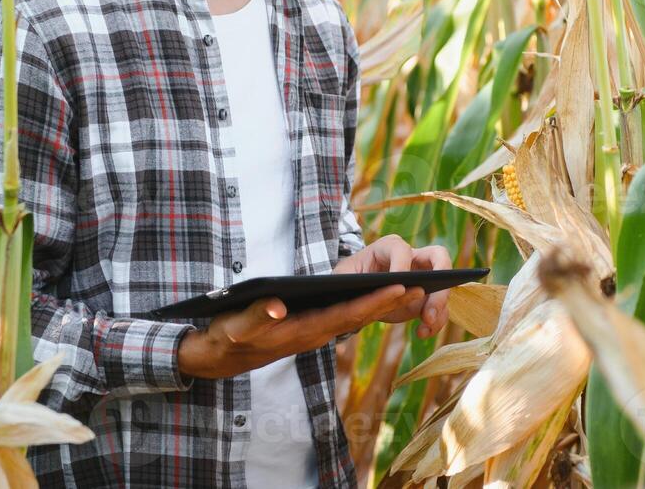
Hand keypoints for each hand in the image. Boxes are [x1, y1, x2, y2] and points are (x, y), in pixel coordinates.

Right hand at [177, 284, 417, 379]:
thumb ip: (258, 315)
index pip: (345, 314)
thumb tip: (279, 306)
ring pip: (356, 317)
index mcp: (302, 331)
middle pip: (359, 316)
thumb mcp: (237, 326)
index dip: (373, 301)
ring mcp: (314, 332)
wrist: (220, 356)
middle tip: (424, 287)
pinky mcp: (310, 329)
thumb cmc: (228, 337)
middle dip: (391, 302)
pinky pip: (345, 318)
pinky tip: (382, 296)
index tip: (400, 287)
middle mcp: (314, 333)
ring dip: (384, 305)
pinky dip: (366, 307)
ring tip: (415, 289)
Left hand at [333, 234, 452, 338]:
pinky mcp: (425, 297)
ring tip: (425, 324)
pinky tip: (421, 333)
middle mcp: (411, 257)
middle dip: (440, 282)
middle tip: (428, 310)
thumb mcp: (343, 277)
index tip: (399, 286)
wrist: (355, 294)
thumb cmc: (348, 279)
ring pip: (444, 285)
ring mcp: (422, 277)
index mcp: (388, 247)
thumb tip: (375, 290)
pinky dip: (435, 322)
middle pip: (439, 258)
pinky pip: (439, 307)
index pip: (402, 249)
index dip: (402, 265)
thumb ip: (354, 281)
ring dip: (439, 306)